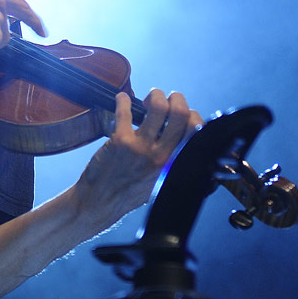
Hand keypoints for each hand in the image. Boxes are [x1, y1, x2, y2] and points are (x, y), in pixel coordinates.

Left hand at [76, 89, 203, 223]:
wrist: (100, 203)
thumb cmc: (129, 193)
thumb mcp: (162, 183)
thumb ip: (175, 164)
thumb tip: (184, 140)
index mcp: (175, 165)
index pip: (197, 131)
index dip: (193, 115)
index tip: (183, 113)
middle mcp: (162, 156)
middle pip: (181, 114)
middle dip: (177, 98)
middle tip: (169, 98)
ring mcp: (141, 147)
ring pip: (158, 107)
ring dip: (155, 95)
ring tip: (150, 98)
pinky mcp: (120, 140)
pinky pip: (126, 110)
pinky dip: (123, 100)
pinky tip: (122, 99)